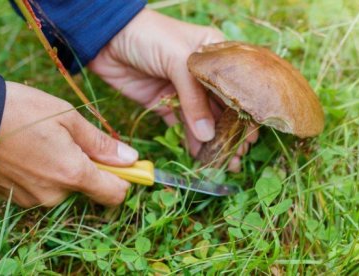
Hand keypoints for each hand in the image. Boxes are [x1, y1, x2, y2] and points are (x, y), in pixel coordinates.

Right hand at [0, 81, 137, 207]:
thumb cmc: (22, 110)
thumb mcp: (68, 117)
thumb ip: (101, 144)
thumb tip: (130, 159)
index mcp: (73, 174)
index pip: (114, 194)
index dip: (125, 180)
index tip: (123, 165)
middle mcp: (55, 194)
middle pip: (88, 188)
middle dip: (87, 168)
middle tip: (71, 139)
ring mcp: (33, 199)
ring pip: (64, 188)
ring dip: (63, 170)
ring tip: (44, 142)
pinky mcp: (16, 199)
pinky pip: (43, 189)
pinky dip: (43, 174)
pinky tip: (29, 152)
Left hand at [89, 9, 257, 171]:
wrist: (107, 38)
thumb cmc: (149, 36)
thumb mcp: (178, 58)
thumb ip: (194, 97)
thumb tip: (208, 134)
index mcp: (213, 55)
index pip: (235, 87)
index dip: (244, 112)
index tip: (251, 136)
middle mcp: (201, 74)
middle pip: (220, 107)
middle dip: (229, 132)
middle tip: (238, 156)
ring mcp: (181, 90)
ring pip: (201, 120)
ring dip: (211, 141)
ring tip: (223, 162)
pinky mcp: (162, 103)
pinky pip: (180, 125)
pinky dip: (190, 140)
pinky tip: (201, 154)